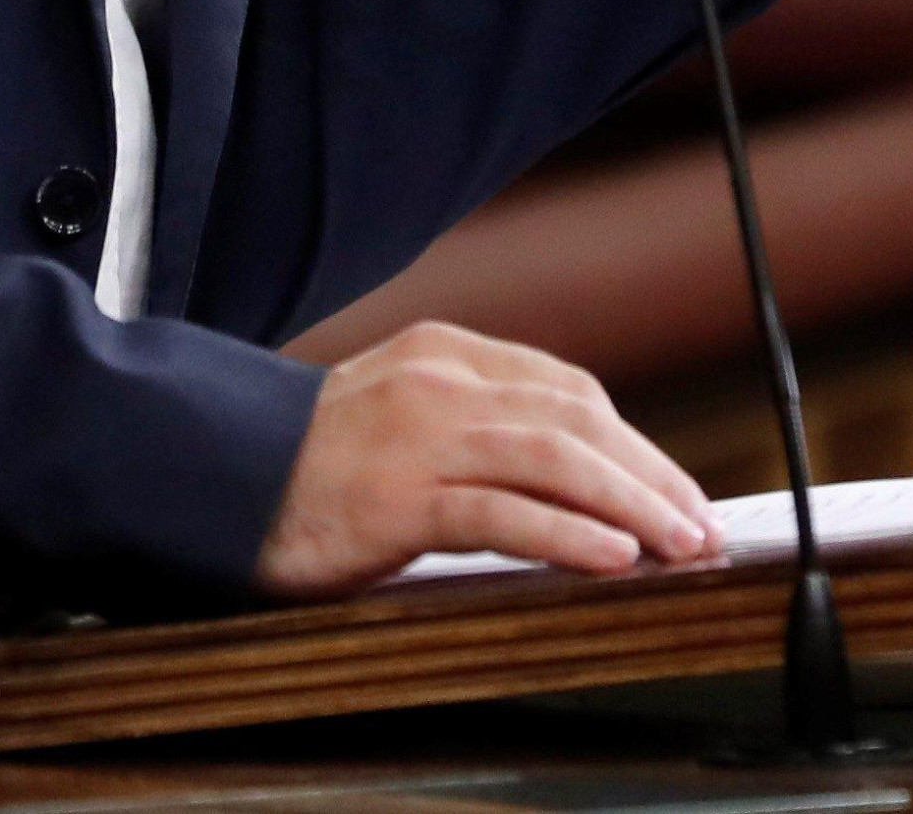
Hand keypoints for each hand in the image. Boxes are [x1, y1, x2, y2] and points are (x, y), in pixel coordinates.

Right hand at [255, 322, 724, 596]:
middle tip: (702, 525)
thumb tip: (571, 478)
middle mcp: (441, 384)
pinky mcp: (397, 497)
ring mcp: (418, 436)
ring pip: (554, 458)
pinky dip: (568, 533)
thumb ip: (472, 429)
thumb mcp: (400, 421)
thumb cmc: (308, 467)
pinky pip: (501, 512)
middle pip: (577, 419)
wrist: (210, 477)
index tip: (676, 490)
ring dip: (632, 504)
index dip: (634, 443)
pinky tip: (613, 557)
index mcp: (445, 356)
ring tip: (681, 544)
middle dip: (651, 475)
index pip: (569, 390)